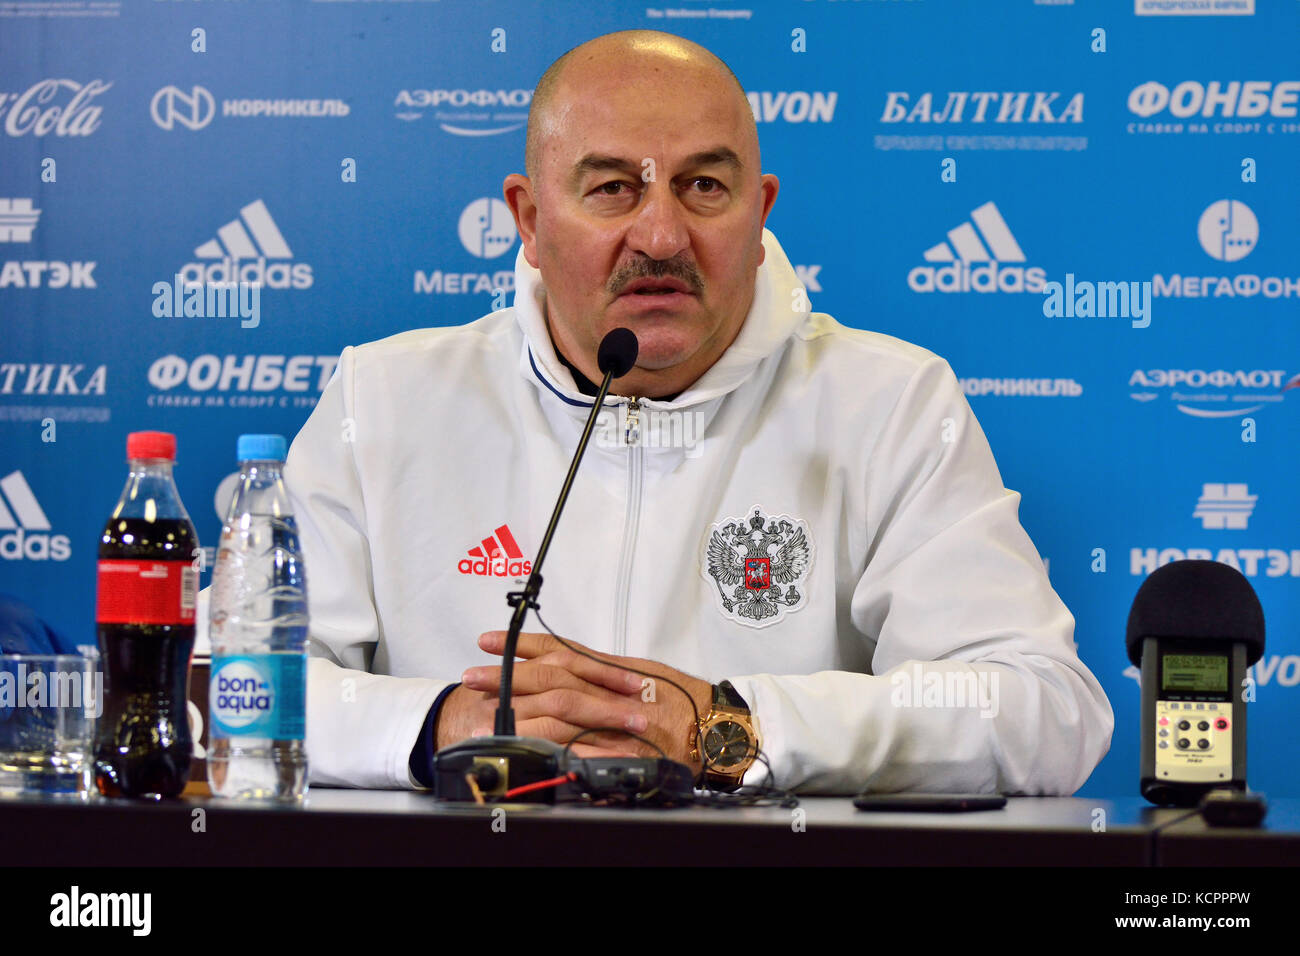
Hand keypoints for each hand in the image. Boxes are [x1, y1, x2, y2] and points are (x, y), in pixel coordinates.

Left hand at [437, 630, 712, 769]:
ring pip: (567, 711)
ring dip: (523, 715)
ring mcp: (625, 720)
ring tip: (488, 720)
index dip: (521, 646)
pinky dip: (564, 747)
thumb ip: (599, 670)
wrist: (721, 726)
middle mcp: (616, 690)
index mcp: (614, 669)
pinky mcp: (634, 750)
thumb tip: (558, 660)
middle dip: (509, 678)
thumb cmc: (685, 699)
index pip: (560, 651)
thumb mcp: (640, 673)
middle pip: (554, 679)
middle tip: (472, 678)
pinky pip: (595, 748)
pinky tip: (536, 748)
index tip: (487, 642)